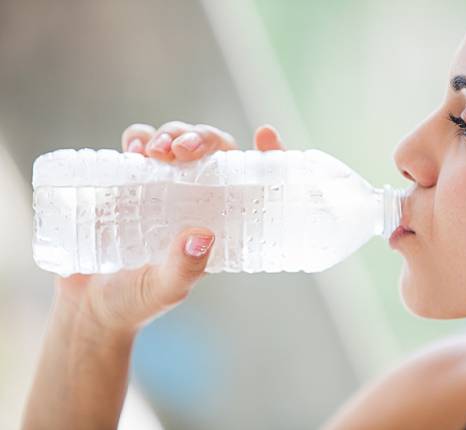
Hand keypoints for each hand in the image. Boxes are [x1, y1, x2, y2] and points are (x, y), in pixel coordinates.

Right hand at [55, 121, 285, 336]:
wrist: (89, 305)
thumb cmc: (137, 301)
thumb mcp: (165, 289)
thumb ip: (184, 268)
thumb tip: (202, 237)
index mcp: (219, 220)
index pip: (251, 180)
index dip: (266, 155)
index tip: (265, 135)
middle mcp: (196, 197)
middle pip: (212, 149)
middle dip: (202, 139)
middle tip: (183, 151)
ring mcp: (162, 184)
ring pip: (177, 138)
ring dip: (171, 134)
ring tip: (157, 151)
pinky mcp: (129, 178)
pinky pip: (139, 144)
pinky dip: (138, 138)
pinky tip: (133, 151)